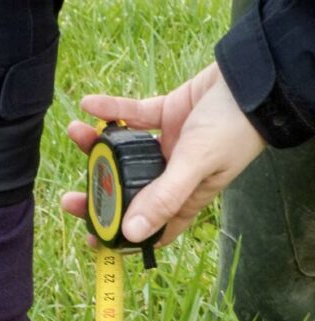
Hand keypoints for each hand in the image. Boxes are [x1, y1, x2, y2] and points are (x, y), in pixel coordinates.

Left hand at [62, 62, 264, 245]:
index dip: (122, 238)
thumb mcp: (197, 165)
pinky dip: (112, 109)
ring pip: (125, 153)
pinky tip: (89, 104)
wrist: (253, 79)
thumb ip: (164, 197)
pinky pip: (133, 114)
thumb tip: (131, 232)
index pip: (150, 228)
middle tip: (69, 199)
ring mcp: (167, 147)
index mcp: (184, 199)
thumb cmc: (234, 128)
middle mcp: (172, 177)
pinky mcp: (165, 116)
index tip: (93, 239)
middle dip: (98, 196)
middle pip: (128, 193)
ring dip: (98, 145)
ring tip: (75, 133)